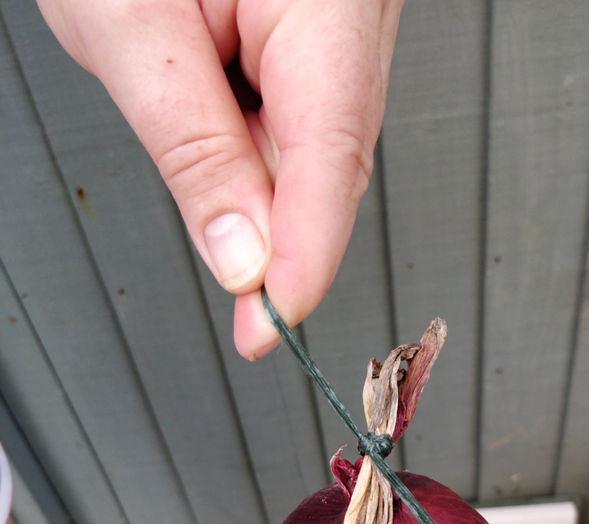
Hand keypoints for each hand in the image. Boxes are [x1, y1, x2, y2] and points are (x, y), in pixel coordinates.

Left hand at [37, 0, 402, 358]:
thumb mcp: (129, 29)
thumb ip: (194, 153)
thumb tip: (243, 259)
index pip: (330, 155)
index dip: (304, 257)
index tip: (270, 324)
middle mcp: (356, 4)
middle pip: (333, 156)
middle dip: (280, 231)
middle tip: (244, 298)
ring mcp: (349, 12)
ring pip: (320, 140)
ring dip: (260, 177)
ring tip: (191, 126)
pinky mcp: (326, 23)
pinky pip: (306, 109)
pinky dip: (259, 142)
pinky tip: (218, 125)